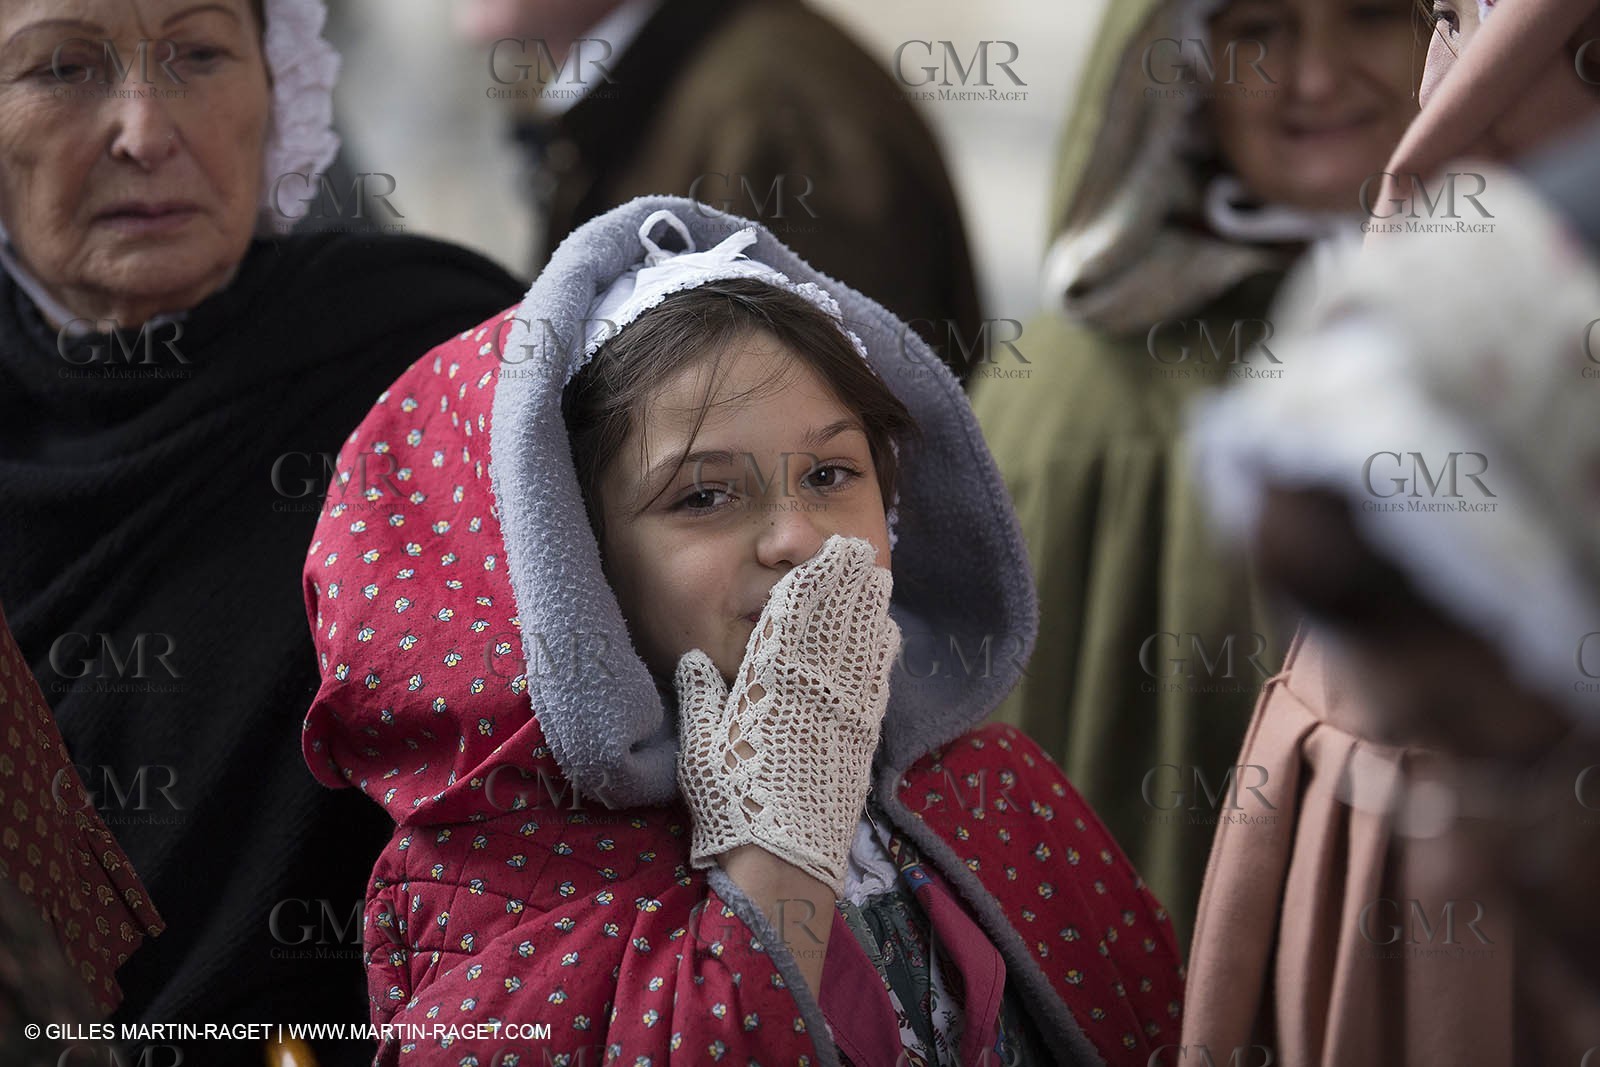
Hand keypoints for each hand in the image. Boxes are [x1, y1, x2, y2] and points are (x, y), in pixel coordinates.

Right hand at [674, 534, 899, 893]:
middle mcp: (814, 686)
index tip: (818, 553)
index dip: (808, 580)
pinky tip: (886, 630)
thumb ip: (700, 697)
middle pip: (834, 620)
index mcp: (770, 683)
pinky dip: (882, 649)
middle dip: (845, 581)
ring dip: (868, 606)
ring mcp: (845, 709)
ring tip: (874, 574)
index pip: (793, 617)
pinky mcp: (864, 735)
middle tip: (855, 548)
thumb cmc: (734, 802)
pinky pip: (877, 678)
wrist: (786, 856)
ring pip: (861, 643)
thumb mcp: (701, 747)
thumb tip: (694, 659)